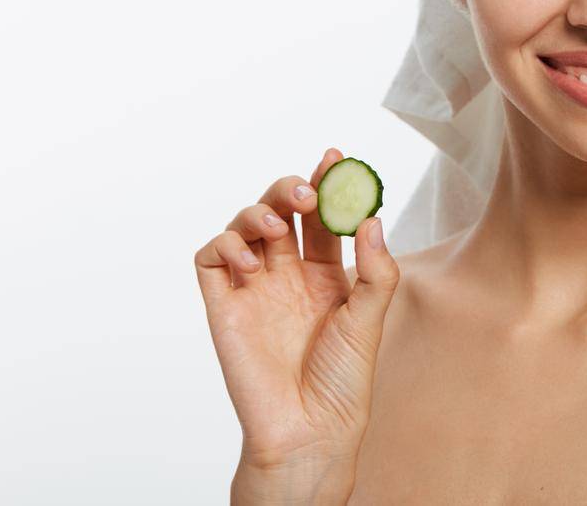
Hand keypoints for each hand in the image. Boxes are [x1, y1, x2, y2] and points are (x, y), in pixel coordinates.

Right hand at [195, 147, 399, 504]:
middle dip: (290, 190)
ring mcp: (254, 288)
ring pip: (245, 225)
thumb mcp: (370, 317)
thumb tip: (371, 217)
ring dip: (258, 211)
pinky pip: (211, 258)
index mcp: (326, 274)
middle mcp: (288, 275)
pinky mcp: (223, 305)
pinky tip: (251, 259)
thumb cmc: (343, 380)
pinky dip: (226, 244)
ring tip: (279, 226)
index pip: (323, 217)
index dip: (326, 184)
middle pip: (281, 211)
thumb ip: (375, 268)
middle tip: (306, 192)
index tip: (335, 157)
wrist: (309, 430)